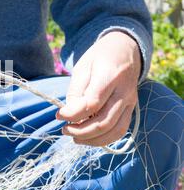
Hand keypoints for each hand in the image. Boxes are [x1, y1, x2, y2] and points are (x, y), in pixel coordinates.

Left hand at [57, 31, 141, 146]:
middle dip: (81, 131)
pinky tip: (88, 138)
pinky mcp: (132, 110)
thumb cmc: (100, 58)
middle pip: (104, 121)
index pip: (92, 103)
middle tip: (64, 129)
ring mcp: (131, 102)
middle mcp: (124, 91)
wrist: (126, 50)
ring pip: (115, 131)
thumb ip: (76, 91)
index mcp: (111, 76)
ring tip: (74, 137)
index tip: (58, 115)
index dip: (73, 114)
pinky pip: (120, 131)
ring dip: (92, 139)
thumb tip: (70, 115)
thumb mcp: (82, 67)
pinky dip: (103, 139)